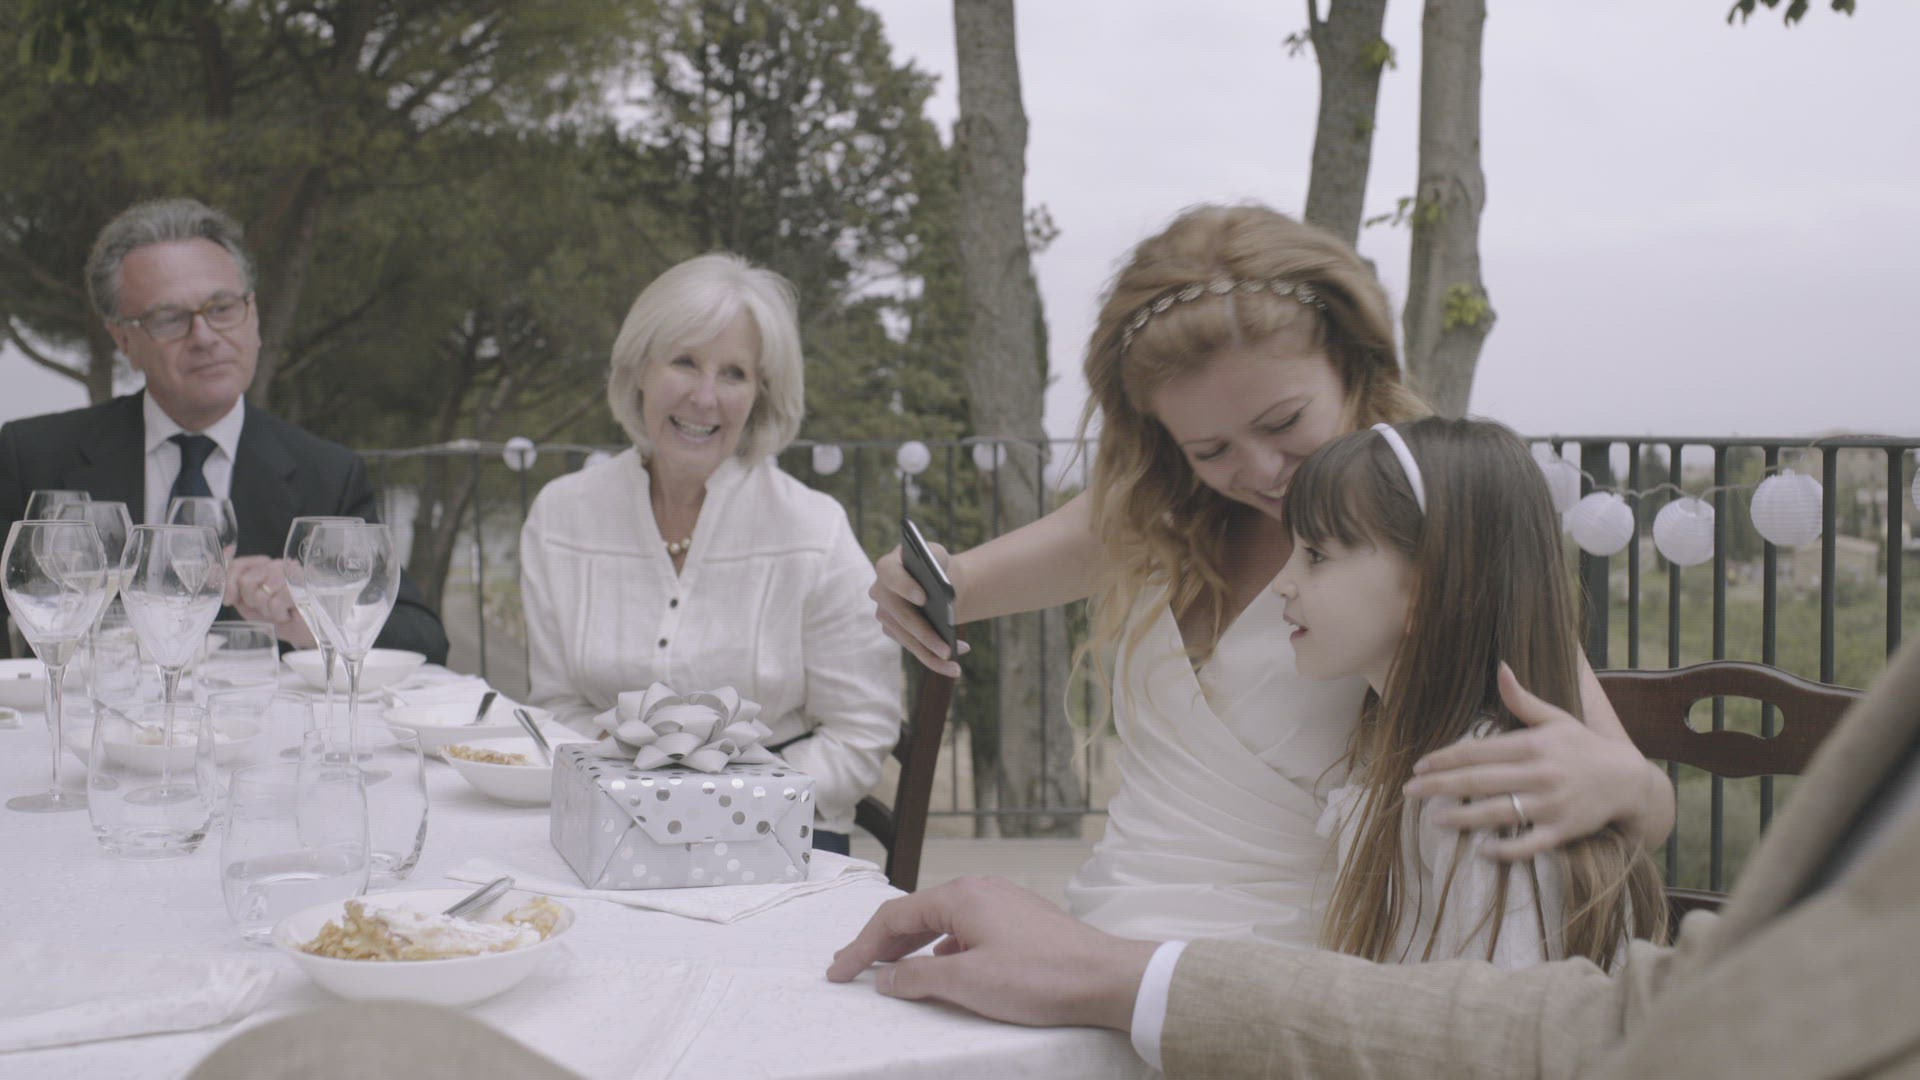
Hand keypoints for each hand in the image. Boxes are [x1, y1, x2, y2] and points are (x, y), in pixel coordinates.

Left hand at [227, 556, 316, 647]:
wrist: (313, 632)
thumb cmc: (285, 619)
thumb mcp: (253, 607)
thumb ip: (235, 591)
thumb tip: (215, 571)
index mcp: (266, 567)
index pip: (238, 564)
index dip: (228, 582)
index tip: (230, 599)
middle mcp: (279, 565)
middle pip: (246, 580)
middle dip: (252, 601)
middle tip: (267, 608)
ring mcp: (291, 573)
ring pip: (260, 592)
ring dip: (268, 610)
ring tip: (281, 612)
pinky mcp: (301, 585)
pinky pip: (275, 602)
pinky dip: (280, 614)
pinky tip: (290, 613)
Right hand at [827, 876, 1156, 1030]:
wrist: (1105, 978)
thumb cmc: (1043, 976)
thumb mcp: (968, 982)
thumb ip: (918, 978)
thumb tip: (886, 977)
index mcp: (962, 896)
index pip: (894, 916)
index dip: (861, 946)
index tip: (839, 971)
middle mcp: (980, 890)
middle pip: (916, 914)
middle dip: (881, 942)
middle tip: (853, 966)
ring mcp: (1003, 903)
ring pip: (942, 921)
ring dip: (912, 945)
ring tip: (891, 970)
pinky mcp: (1020, 921)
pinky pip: (967, 929)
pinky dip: (943, 947)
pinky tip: (943, 968)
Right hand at [870, 544, 969, 676]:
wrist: (933, 579)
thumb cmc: (935, 564)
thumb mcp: (937, 554)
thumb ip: (936, 561)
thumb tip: (944, 592)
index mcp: (887, 567)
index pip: (891, 576)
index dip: (905, 587)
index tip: (923, 598)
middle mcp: (879, 592)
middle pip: (901, 617)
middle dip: (925, 635)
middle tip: (946, 649)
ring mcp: (884, 614)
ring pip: (907, 639)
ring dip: (931, 655)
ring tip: (954, 666)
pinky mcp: (892, 631)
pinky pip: (912, 648)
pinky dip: (933, 659)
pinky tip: (954, 666)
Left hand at [1403, 662, 1669, 859]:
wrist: (1627, 780)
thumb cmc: (1583, 746)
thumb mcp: (1555, 718)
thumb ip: (1522, 700)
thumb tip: (1500, 667)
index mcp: (1533, 745)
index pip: (1478, 751)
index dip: (1445, 758)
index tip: (1419, 765)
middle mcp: (1539, 774)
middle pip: (1479, 781)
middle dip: (1440, 786)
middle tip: (1409, 790)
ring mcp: (1551, 805)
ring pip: (1498, 813)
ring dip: (1463, 818)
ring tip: (1434, 820)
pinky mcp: (1563, 831)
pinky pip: (1529, 844)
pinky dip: (1506, 849)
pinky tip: (1481, 849)